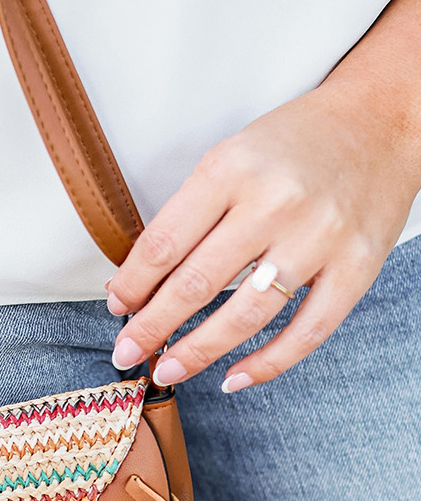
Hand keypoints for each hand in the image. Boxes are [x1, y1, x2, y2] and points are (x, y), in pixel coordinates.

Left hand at [106, 0, 420, 392]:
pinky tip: (232, 379)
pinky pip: (306, 332)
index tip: (117, 308)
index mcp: (232, 169)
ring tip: (167, 370)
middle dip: (152, 327)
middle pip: (196, 283)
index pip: (164, 242)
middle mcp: (274, 203)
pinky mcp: (356, 267)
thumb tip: (141, 281)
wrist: (383, 121)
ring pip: (246, 314)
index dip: (133, 285)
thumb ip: (191, 213)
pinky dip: (267, 364)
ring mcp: (319, 238)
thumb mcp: (232, 156)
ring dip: (199, 351)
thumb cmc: (296, 143)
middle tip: (125, 354)